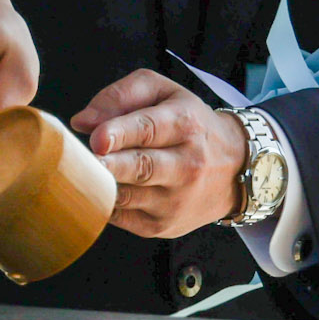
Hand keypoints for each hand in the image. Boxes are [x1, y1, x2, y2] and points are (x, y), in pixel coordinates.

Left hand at [71, 71, 247, 238]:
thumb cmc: (189, 123)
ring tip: (89, 170)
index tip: (97, 138)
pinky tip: (103, 188)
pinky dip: (106, 203)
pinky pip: (122, 217)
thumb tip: (83, 121)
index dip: (120, 134)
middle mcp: (186, 165)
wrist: (235, 166)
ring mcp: (176, 200)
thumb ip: (122, 95)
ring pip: (127, 196)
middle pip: (141, 168)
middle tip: (87, 160)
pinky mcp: (163, 226)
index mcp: (185, 124)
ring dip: (101, 184)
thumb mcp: (164, 92)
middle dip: (110, 165)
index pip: (149, 130)